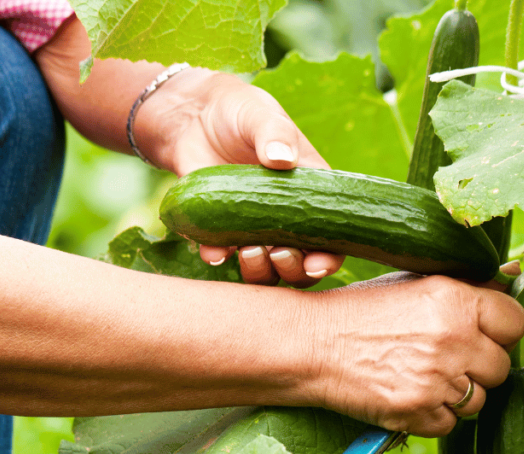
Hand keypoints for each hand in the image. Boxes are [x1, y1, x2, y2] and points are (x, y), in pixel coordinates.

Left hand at [136, 69, 344, 287]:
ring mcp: (252, 227)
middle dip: (293, 270)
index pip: (331, 237)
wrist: (192, 116)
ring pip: (265, 270)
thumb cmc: (240, 111)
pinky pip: (221, 255)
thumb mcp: (261, 114)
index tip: (317, 264)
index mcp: (310, 194)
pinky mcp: (219, 228)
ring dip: (260, 272)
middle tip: (278, 253)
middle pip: (300, 265)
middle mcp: (285, 218)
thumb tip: (282, 159)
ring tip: (248, 252)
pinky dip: (218, 258)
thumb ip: (275, 133)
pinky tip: (214, 251)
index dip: (329, 258)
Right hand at [307, 272, 523, 436]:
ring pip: (478, 400)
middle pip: (500, 366)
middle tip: (444, 358)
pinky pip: (449, 425)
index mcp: (455, 298)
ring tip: (421, 375)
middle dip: (478, 365)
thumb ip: (465, 287)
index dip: (499, 329)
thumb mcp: (412, 285)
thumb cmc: (360, 311)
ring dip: (456, 394)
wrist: (310, 343)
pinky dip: (431, 416)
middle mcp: (453, 338)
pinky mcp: (418, 412)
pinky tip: (406, 394)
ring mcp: (437, 379)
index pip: (514, 321)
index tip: (482, 333)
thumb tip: (514, 272)